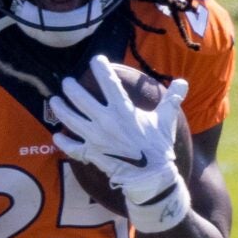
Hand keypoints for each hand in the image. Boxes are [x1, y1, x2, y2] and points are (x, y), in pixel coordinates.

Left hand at [47, 56, 190, 232]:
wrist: (150, 177)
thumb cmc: (158, 147)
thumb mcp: (166, 120)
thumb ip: (172, 99)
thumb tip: (182, 82)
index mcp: (123, 110)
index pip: (109, 83)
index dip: (101, 68)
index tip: (95, 60)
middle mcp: (105, 122)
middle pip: (81, 100)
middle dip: (71, 88)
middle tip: (67, 82)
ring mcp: (95, 138)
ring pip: (71, 120)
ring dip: (60, 109)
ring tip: (54, 100)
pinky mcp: (91, 154)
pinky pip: (72, 147)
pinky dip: (63, 142)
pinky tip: (57, 135)